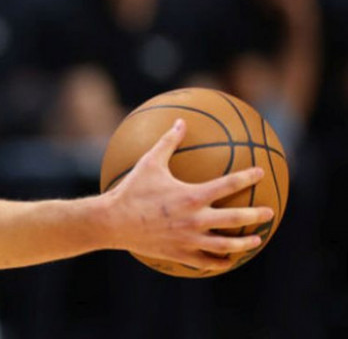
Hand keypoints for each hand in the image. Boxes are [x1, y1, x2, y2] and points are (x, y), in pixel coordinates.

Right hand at [104, 120, 273, 271]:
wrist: (113, 221)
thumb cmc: (131, 189)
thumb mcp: (149, 162)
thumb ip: (168, 142)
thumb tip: (181, 121)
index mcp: (192, 196)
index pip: (228, 184)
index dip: (247, 177)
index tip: (259, 173)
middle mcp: (195, 219)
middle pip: (235, 219)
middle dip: (255, 215)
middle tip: (269, 213)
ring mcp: (189, 239)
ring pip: (225, 245)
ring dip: (244, 243)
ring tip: (256, 240)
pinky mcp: (180, 253)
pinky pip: (206, 261)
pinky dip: (219, 262)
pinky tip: (227, 260)